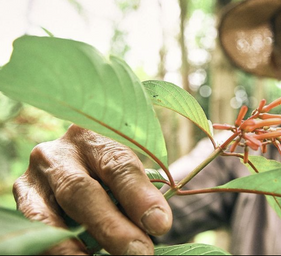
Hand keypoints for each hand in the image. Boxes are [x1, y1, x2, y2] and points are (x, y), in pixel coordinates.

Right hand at [13, 124, 171, 254]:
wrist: (73, 165)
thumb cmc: (110, 171)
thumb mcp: (125, 172)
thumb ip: (136, 192)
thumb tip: (154, 225)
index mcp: (94, 137)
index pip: (118, 164)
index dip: (139, 196)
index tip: (159, 224)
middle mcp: (59, 153)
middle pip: (81, 190)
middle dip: (110, 226)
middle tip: (139, 251)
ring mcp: (34, 177)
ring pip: (48, 215)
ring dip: (74, 246)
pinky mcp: (21, 200)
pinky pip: (34, 230)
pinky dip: (56, 247)